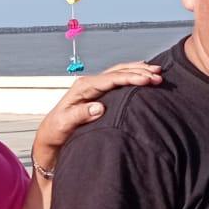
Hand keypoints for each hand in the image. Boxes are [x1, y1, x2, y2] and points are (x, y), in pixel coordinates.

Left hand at [31, 61, 162, 172]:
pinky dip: (132, 75)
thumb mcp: (64, 126)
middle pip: (118, 72)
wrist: (49, 137)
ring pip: (119, 73)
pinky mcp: (98, 93)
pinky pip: (118, 80)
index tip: (147, 80)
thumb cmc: (55, 132)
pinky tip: (143, 74)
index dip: (130, 78)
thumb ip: (80, 115)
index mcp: (82, 88)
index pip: (111, 79)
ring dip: (138, 70)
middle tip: (159, 75)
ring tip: (157, 71)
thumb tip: (99, 107)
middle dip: (139, 71)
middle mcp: (89, 84)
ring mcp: (94, 87)